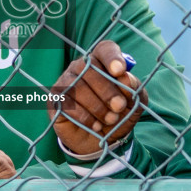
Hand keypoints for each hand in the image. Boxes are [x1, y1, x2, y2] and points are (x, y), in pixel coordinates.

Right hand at [50, 39, 144, 158]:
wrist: (99, 141)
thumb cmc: (117, 115)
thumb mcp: (134, 103)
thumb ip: (134, 88)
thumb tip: (125, 77)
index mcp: (102, 62)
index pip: (105, 49)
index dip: (112, 57)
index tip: (119, 71)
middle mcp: (81, 67)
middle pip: (90, 67)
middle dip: (107, 90)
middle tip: (119, 106)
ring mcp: (66, 81)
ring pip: (78, 86)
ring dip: (98, 106)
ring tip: (110, 120)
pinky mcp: (55, 99)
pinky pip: (68, 103)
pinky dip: (85, 116)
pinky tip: (95, 125)